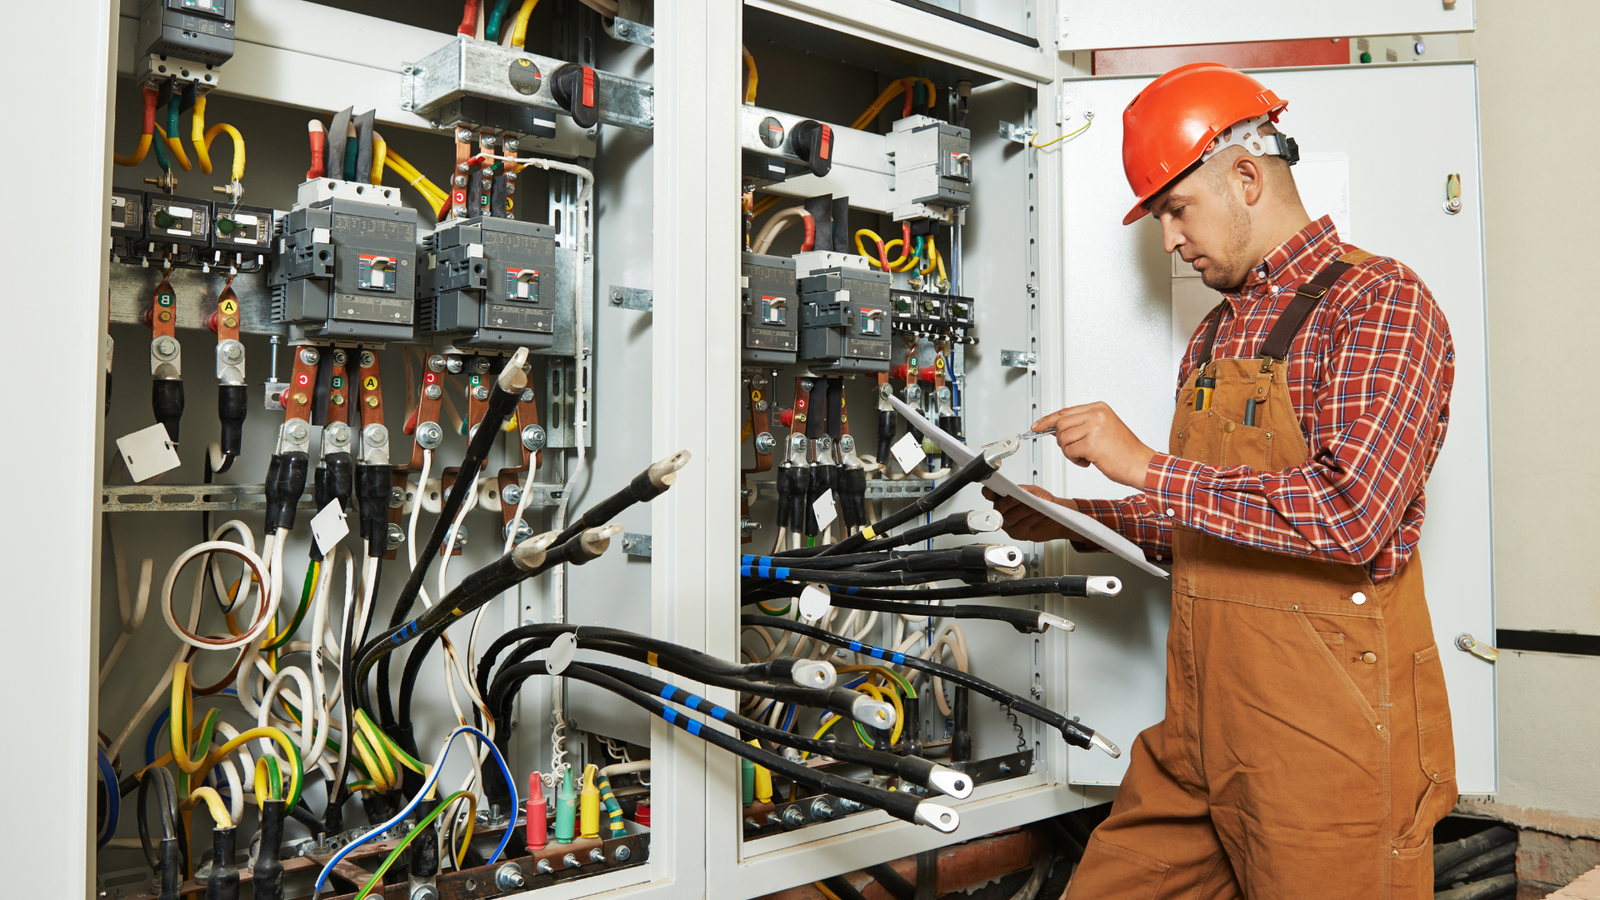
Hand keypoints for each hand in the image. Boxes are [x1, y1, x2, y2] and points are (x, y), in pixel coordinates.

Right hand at [982, 485, 1085, 543]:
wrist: (1056, 517)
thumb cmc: (1044, 503)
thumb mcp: (1036, 491)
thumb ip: (1025, 489)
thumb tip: (1018, 489)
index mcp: (1004, 498)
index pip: (990, 494)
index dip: (989, 492)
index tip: (991, 490)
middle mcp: (1004, 511)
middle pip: (999, 507)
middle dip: (1008, 502)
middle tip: (1017, 498)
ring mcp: (1009, 523)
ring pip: (1010, 517)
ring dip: (1024, 510)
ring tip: (1035, 505)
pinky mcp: (1017, 533)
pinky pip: (1020, 526)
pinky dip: (1031, 519)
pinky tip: (1038, 514)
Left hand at [1032, 402, 1156, 488]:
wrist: (1141, 464)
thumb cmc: (1125, 451)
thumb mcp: (1104, 428)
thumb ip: (1082, 424)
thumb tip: (1057, 428)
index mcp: (1099, 408)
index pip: (1065, 411)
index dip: (1047, 420)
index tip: (1036, 426)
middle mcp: (1096, 414)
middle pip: (1060, 424)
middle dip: (1062, 440)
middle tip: (1074, 450)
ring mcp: (1094, 427)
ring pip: (1063, 438)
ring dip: (1070, 452)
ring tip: (1085, 456)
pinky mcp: (1092, 443)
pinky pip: (1069, 451)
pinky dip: (1075, 460)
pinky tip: (1088, 461)